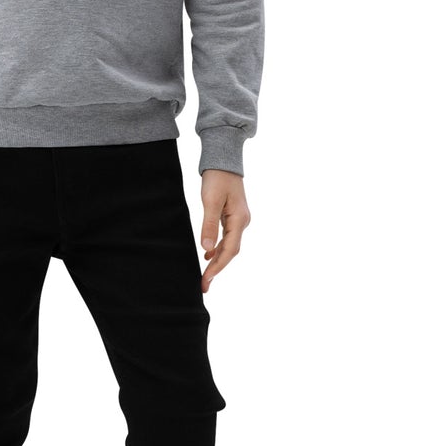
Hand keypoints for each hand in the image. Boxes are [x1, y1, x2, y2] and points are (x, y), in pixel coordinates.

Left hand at [199, 169, 249, 290]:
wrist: (224, 160)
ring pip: (229, 246)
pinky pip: (227, 238)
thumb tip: (206, 248)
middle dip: (217, 269)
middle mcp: (242, 222)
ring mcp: (239, 220)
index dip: (217, 267)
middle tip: (204, 285)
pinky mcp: (233, 216)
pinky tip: (207, 254)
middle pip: (230, 252)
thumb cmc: (217, 178)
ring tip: (205, 275)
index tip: (206, 280)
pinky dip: (217, 248)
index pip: (229, 250)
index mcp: (239, 220)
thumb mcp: (210, 201)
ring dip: (217, 260)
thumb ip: (209, 225)